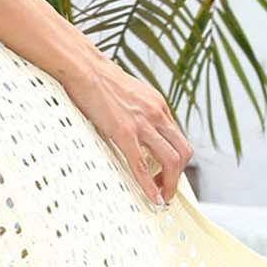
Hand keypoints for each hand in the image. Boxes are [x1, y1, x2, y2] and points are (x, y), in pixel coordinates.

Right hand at [58, 52, 193, 207]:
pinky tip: (152, 198)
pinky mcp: (124, 132)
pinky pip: (142, 165)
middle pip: (183, 151)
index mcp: (158, 104)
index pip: (178, 138)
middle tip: (166, 189)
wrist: (83, 67)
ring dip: (169, 183)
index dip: (176, 160)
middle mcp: (156, 114)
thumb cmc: (97, 78)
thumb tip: (130, 123)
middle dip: (178, 175)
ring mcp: (142, 124)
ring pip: (171, 160)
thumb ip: (135, 110)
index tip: (167, 173)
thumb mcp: (127, 93)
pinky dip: (150, 185)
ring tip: (161, 196)